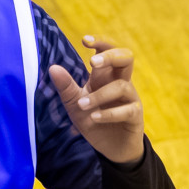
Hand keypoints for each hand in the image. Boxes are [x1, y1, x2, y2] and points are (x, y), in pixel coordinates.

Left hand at [48, 36, 144, 166]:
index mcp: (105, 77)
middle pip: (126, 58)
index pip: (108, 51)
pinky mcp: (135, 116)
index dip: (101, 42)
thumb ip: (66, 87)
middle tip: (92, 61)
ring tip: (81, 105)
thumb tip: (53, 67)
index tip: (84, 40)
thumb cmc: (93, 120)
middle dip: (110, 55)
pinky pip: (128, 110)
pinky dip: (109, 113)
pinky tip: (95, 118)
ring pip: (122, 86)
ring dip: (99, 95)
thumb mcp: (74, 104)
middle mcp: (120, 83)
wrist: (110, 148)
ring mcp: (130, 99)